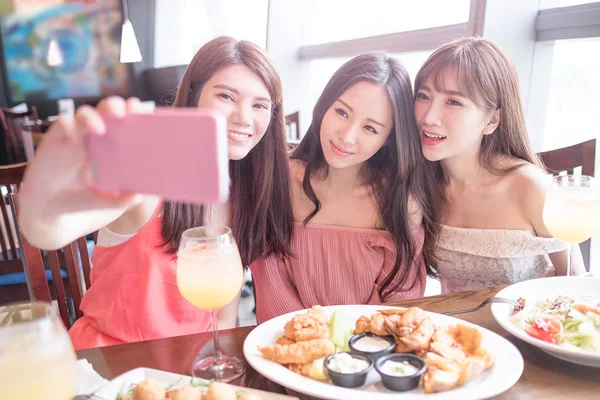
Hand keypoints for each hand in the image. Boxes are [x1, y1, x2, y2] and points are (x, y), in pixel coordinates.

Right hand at [18, 96, 143, 248]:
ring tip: (101, 128)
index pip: (123, 123)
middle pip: (105, 111)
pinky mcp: (54, 143)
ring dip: (93, 115)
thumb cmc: (82, 204)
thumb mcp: (107, 205)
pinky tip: (75, 136)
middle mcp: (93, 139)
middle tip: (124, 112)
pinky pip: (62, 124)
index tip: (139, 110)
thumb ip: (122, 200)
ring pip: (84, 114)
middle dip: (114, 106)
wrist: (52, 216)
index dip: (131, 114)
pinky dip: (69, 125)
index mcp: (111, 149)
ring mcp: (74, 139)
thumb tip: (138, 196)